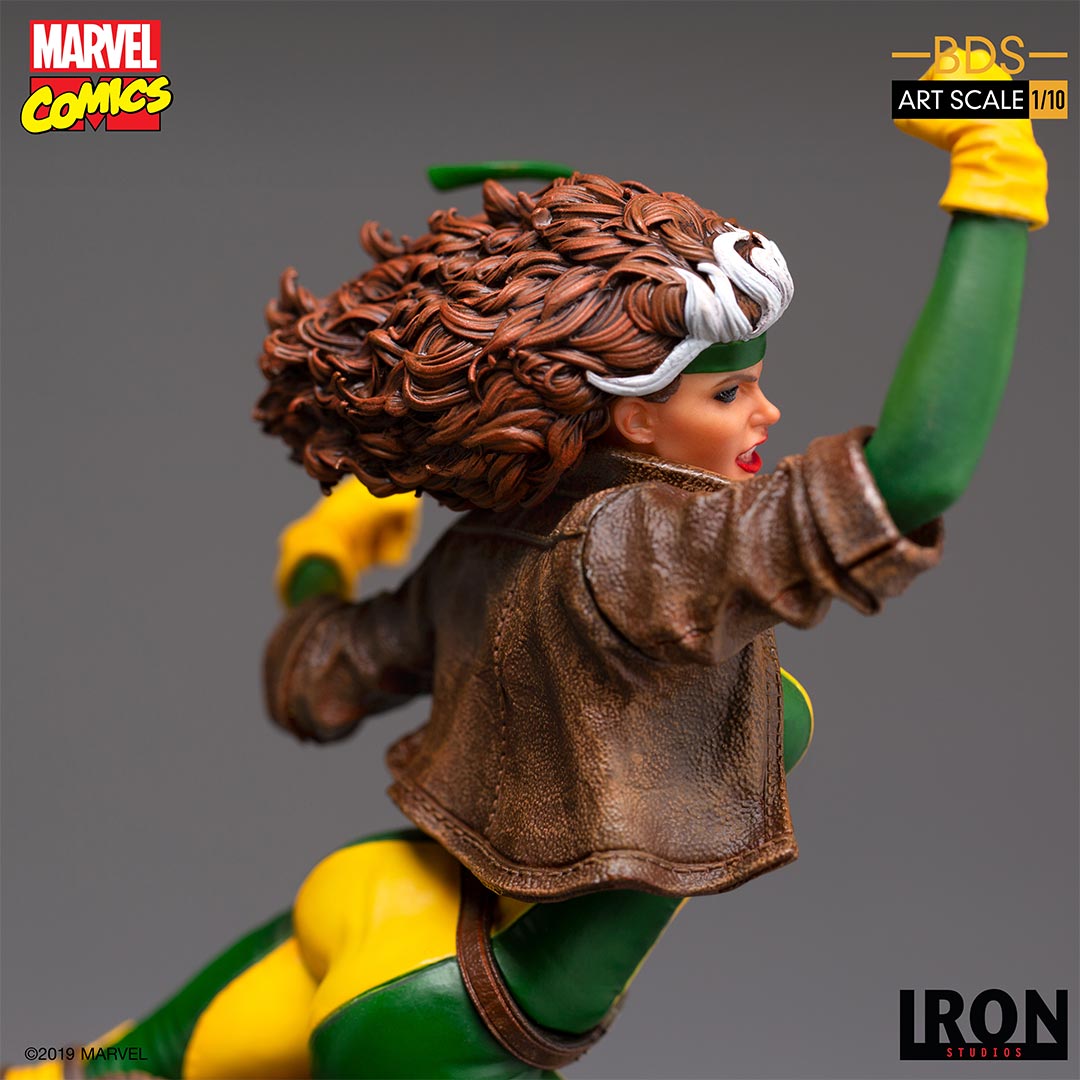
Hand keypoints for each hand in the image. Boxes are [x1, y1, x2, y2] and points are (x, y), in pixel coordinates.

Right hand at [894, 49, 1047, 228]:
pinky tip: (976, 132)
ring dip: (964, 108)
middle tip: (940, 124)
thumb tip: (906, 115)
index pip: (928, 80)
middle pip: (952, 84)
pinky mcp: (1013, 92)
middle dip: (946, 101)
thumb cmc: (950, 125)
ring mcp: (999, 74)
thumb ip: (904, 112)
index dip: (921, 103)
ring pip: (973, 93)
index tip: (923, 119)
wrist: (989, 140)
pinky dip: (983, 115)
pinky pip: (991, 104)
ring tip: (958, 129)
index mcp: (953, 57)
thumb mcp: (910, 120)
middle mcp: (979, 60)